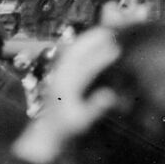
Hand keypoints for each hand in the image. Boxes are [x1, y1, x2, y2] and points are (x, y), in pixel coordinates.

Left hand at [14, 27, 121, 163]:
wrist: (47, 133)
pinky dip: (84, 43)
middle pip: (77, 50)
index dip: (102, 57)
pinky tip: (95, 39)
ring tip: (108, 30)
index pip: (86, 67)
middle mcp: (60, 75)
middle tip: (115, 31)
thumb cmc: (67, 129)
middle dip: (95, 39)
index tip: (118, 49)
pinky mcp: (59, 71)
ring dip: (89, 37)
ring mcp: (58, 71)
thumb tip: (110, 95)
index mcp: (66, 87)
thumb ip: (95, 108)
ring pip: (74, 48)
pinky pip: (72, 51)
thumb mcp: (81, 122)